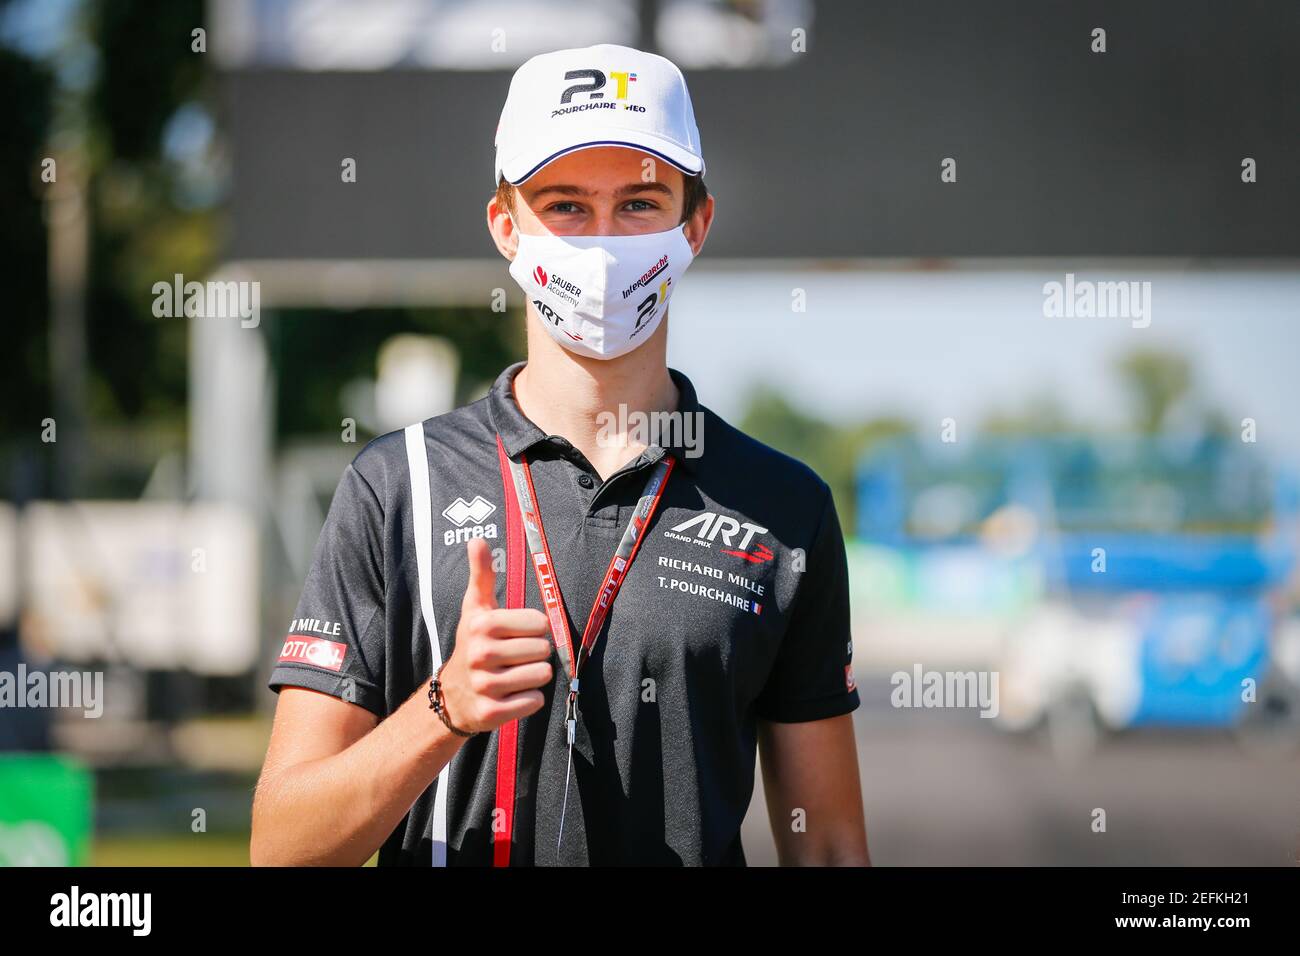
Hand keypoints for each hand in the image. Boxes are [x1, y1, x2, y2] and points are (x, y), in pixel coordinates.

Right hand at [438, 538, 552, 732]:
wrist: (450, 697)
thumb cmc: (472, 645)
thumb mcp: (475, 610)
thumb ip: (482, 575)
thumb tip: (477, 540)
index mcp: (482, 625)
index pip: (539, 623)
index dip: (534, 629)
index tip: (517, 635)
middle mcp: (481, 654)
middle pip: (544, 650)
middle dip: (535, 654)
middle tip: (515, 658)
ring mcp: (485, 685)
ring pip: (542, 676)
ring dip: (533, 677)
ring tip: (513, 675)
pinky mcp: (492, 713)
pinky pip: (535, 702)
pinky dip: (529, 700)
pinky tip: (511, 695)